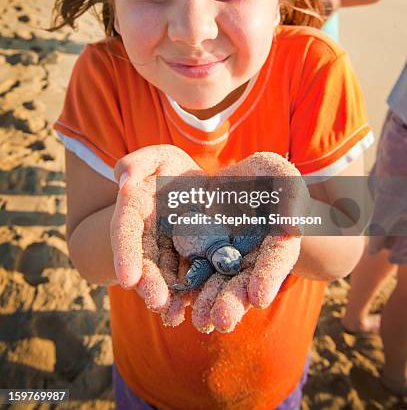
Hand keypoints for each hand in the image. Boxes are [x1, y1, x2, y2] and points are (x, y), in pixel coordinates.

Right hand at [111, 145, 201, 311]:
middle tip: (156, 301)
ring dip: (168, 297)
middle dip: (148, 283)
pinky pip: (188, 279)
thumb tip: (123, 180)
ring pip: (164, 277)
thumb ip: (138, 162)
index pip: (125, 232)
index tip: (127, 278)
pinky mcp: (188, 261)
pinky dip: (190, 295)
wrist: (194, 184)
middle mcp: (146, 237)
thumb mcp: (157, 156)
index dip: (125, 254)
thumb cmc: (170, 168)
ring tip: (174, 315)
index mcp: (133, 211)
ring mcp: (166, 252)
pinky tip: (196, 309)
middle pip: (144, 262)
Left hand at [166, 152, 307, 332]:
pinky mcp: (204, 256)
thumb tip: (292, 227)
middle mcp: (255, 257)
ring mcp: (229, 259)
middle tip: (223, 319)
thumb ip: (289, 195)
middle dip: (235, 300)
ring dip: (211, 303)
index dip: (269, 277)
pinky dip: (190, 289)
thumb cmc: (265, 176)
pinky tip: (180, 304)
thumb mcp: (278, 174)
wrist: (236, 181)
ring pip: (221, 283)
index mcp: (279, 239)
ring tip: (202, 321)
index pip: (278, 258)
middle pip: (247, 280)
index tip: (259, 298)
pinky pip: (196, 273)